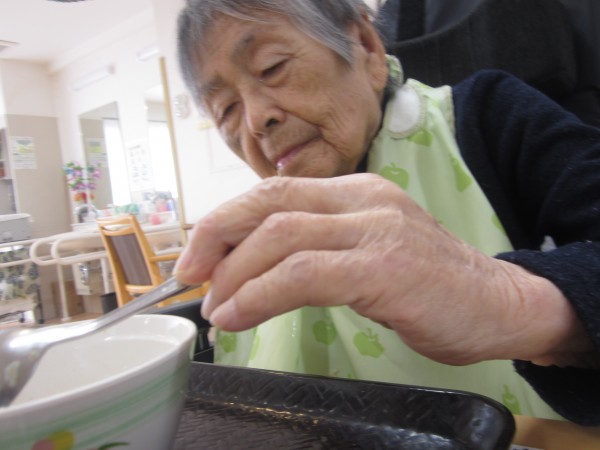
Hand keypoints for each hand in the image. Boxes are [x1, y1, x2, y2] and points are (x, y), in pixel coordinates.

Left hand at [175, 174, 588, 365]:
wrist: (498, 305)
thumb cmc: (426, 285)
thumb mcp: (365, 252)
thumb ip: (316, 248)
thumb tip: (249, 267)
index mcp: (354, 191)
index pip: (274, 190)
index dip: (225, 219)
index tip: (198, 256)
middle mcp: (363, 199)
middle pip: (268, 201)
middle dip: (216, 236)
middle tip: (190, 276)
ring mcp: (376, 229)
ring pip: (280, 235)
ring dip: (234, 273)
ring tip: (214, 306)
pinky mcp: (385, 268)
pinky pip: (303, 274)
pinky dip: (260, 294)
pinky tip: (239, 315)